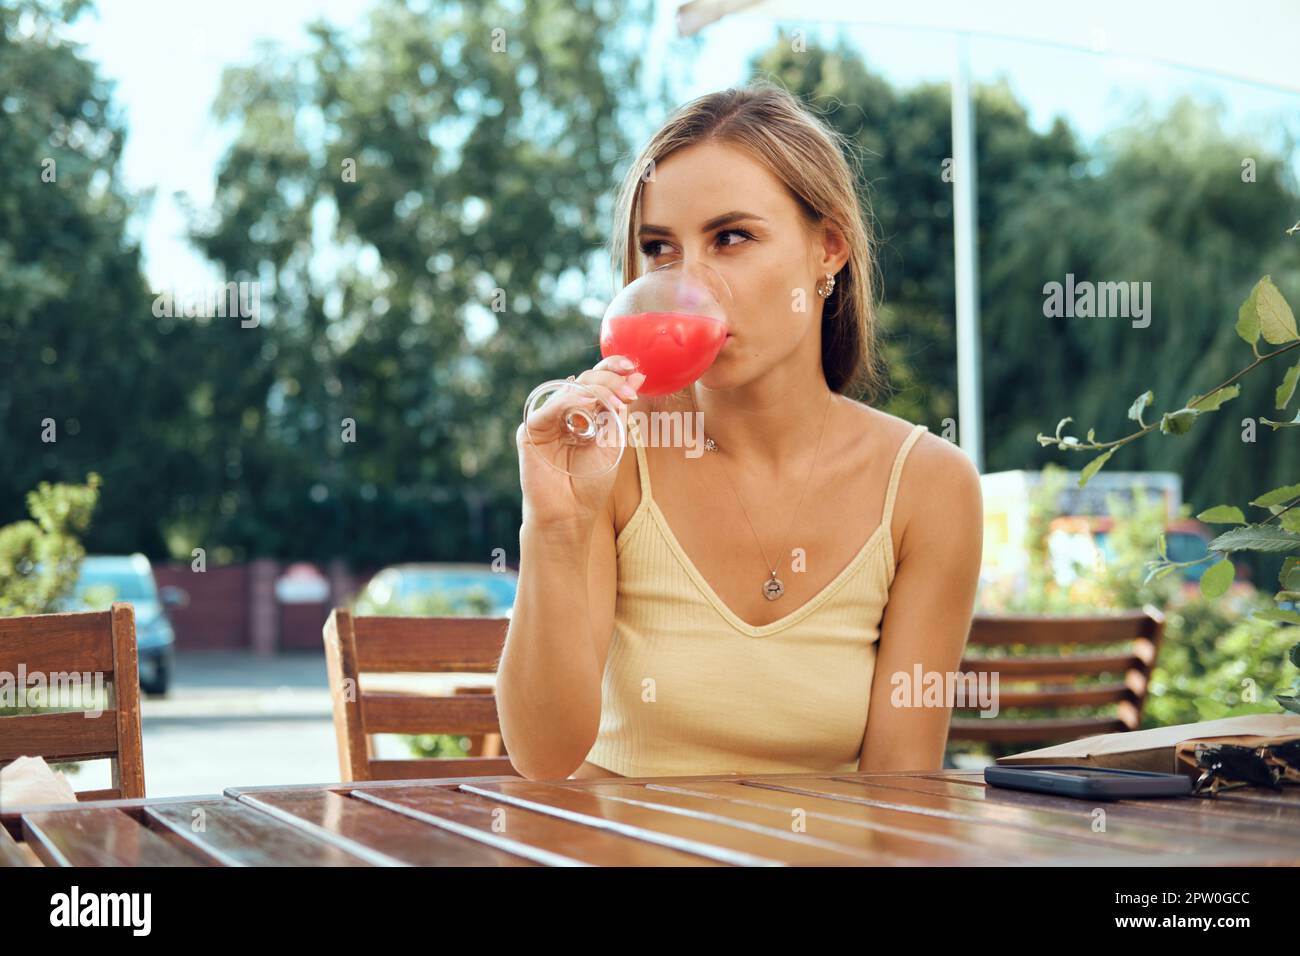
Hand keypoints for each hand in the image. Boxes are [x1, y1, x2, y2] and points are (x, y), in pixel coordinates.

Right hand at [516, 355, 645, 532]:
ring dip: (595, 391)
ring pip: (569, 389)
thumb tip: (637, 374)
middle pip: (584, 380)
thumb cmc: (592, 483)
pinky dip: (570, 402)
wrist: (571, 514)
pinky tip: (589, 406)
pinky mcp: (531, 431)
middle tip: (628, 393)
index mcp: (585, 413)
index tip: (632, 366)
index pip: (596, 380)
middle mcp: (565, 412)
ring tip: (615, 403)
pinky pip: (549, 407)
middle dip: (609, 381)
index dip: (612, 368)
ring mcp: (548, 420)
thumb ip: (620, 409)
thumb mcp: (614, 441)